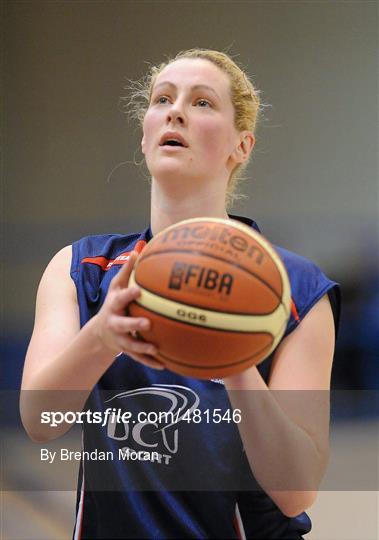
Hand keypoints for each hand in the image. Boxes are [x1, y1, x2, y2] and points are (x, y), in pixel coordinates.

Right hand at [93, 251, 163, 369]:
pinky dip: (150, 361)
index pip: (120, 298)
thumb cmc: (115, 303)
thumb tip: (139, 249)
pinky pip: (139, 357)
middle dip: (133, 324)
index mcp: (114, 305)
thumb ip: (128, 270)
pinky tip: (164, 364)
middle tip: (147, 323)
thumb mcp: (117, 287)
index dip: (128, 295)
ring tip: (155, 348)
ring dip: (142, 347)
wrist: (101, 332)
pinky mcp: (127, 351)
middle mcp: (115, 323)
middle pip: (122, 324)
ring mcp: (120, 338)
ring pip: (130, 345)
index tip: (138, 290)